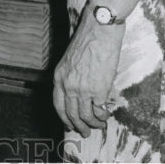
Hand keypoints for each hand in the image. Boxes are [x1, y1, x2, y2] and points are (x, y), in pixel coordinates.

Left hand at [52, 16, 123, 137]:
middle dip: (78, 126)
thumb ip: (70, 76)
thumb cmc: (87, 40)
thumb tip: (77, 93)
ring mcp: (83, 89)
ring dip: (93, 124)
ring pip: (86, 116)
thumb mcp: (70, 59)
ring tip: (100, 125)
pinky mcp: (99, 90)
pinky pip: (99, 111)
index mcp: (59, 76)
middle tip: (85, 132)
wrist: (100, 30)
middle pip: (71, 114)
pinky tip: (106, 114)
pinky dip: (103, 116)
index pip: (58, 104)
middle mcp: (68, 85)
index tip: (69, 124)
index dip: (64, 118)